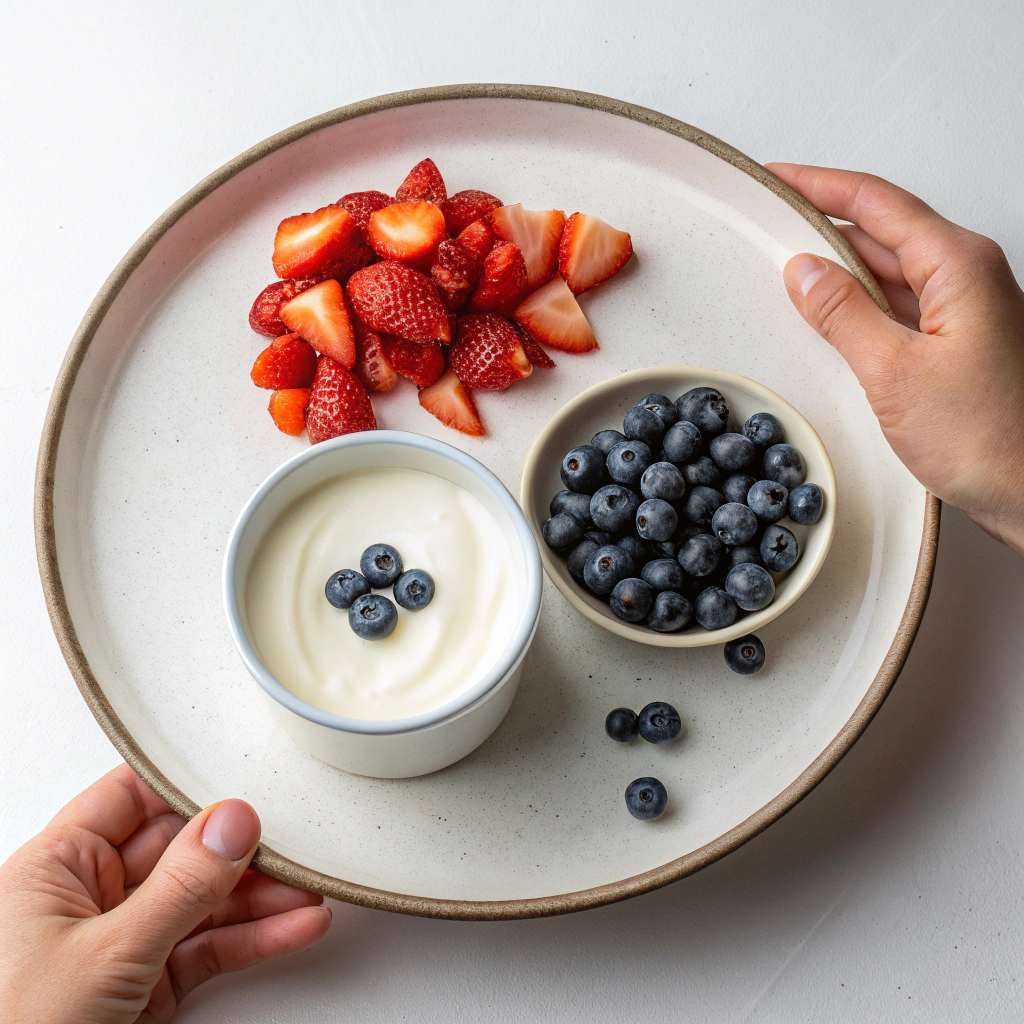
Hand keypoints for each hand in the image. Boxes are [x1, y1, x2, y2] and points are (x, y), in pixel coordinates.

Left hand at [0, 763, 330, 1022]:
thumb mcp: (106, 953)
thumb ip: (178, 887)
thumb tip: (233, 822)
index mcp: (56, 868)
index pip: (131, 798)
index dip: (188, 785)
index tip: (246, 777)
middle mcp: (89, 898)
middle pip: (182, 850)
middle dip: (243, 849)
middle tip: (293, 843)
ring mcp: (121, 943)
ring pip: (204, 902)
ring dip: (261, 898)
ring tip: (308, 890)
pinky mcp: (146, 986)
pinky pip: (209, 948)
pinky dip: (255, 940)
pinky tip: (292, 927)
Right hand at [766, 163, 1023, 554]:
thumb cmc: (989, 438)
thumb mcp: (893, 371)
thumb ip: (843, 314)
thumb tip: (805, 273)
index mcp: (959, 266)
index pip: (877, 202)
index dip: (819, 185)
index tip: (778, 178)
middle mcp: (968, 279)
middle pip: (884, 231)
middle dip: (825, 226)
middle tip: (773, 226)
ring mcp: (965, 311)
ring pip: (890, 271)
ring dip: (841, 272)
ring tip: (791, 276)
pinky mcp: (957, 344)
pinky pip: (899, 308)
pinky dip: (861, 308)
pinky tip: (832, 325)